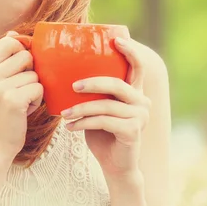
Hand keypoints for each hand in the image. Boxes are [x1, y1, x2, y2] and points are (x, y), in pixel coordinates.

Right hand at [0, 31, 43, 161]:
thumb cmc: (0, 111)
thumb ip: (3, 59)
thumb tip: (14, 33)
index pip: (8, 41)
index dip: (22, 47)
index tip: (25, 62)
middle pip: (25, 55)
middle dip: (30, 70)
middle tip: (21, 87)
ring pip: (34, 74)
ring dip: (34, 88)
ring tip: (21, 101)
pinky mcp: (12, 100)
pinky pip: (38, 88)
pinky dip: (37, 100)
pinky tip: (25, 110)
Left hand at [60, 37, 150, 177]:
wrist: (114, 166)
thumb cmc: (103, 133)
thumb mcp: (99, 108)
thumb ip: (95, 92)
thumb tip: (68, 74)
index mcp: (135, 91)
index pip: (137, 66)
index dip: (130, 51)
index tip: (116, 40)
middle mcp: (142, 101)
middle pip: (117, 84)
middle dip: (93, 83)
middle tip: (73, 85)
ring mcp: (140, 117)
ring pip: (106, 105)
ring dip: (81, 108)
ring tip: (65, 113)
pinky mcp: (133, 132)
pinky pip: (104, 122)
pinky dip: (84, 123)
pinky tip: (70, 127)